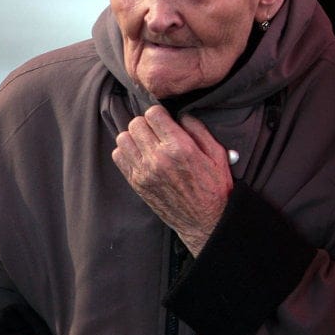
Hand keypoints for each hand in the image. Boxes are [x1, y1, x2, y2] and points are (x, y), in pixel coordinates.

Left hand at [111, 105, 231, 254]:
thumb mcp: (217, 154)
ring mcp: (144, 171)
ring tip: (146, 143)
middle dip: (146, 124)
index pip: (152, 114)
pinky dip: (126, 152)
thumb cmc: (214, 187)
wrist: (205, 220)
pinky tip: (140, 155)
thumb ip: (198, 130)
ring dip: (134, 137)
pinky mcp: (136, 182)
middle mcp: (158, 158)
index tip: (163, 119)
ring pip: (123, 138)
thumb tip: (181, 115)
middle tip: (155, 132)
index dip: (158, 113)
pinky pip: (118, 156)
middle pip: (135, 123)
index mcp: (179, 147)